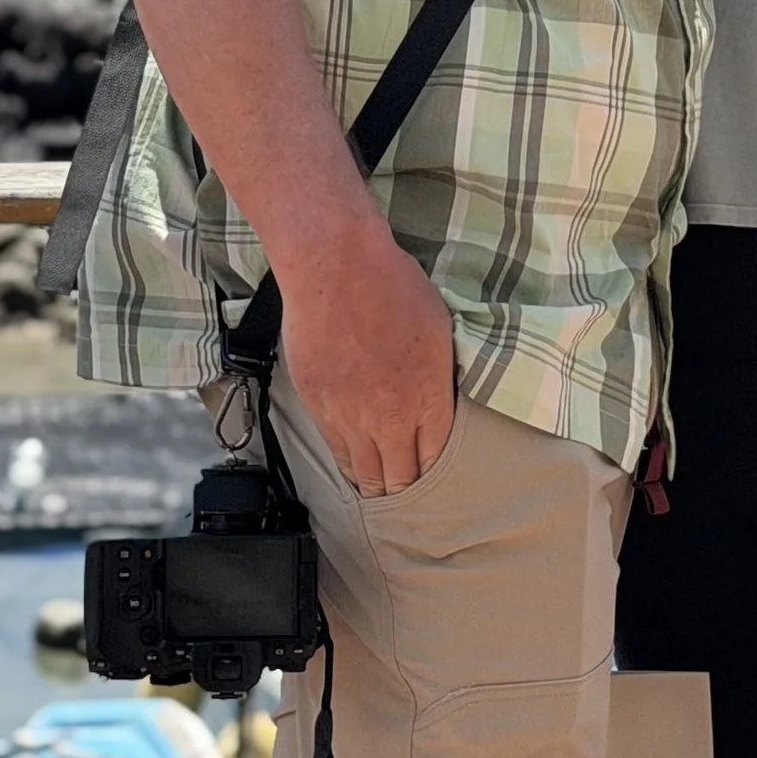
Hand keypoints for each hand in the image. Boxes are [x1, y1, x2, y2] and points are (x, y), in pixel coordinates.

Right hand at [277, 213, 457, 496]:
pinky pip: (335, 450)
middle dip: (403, 487)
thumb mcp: (439, 328)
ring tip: (379, 490)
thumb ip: (438, 376)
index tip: (428, 472)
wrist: (336, 266)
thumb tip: (436, 399)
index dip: (431, 470)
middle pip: (399, 476)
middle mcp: (390, 414)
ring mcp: (350, 414)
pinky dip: (346, 463)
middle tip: (404, 491)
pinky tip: (352, 465)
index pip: (434, 456)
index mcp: (428, 395)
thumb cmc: (392, 284)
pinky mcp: (318, 405)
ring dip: (373, 484)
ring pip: (364, 472)